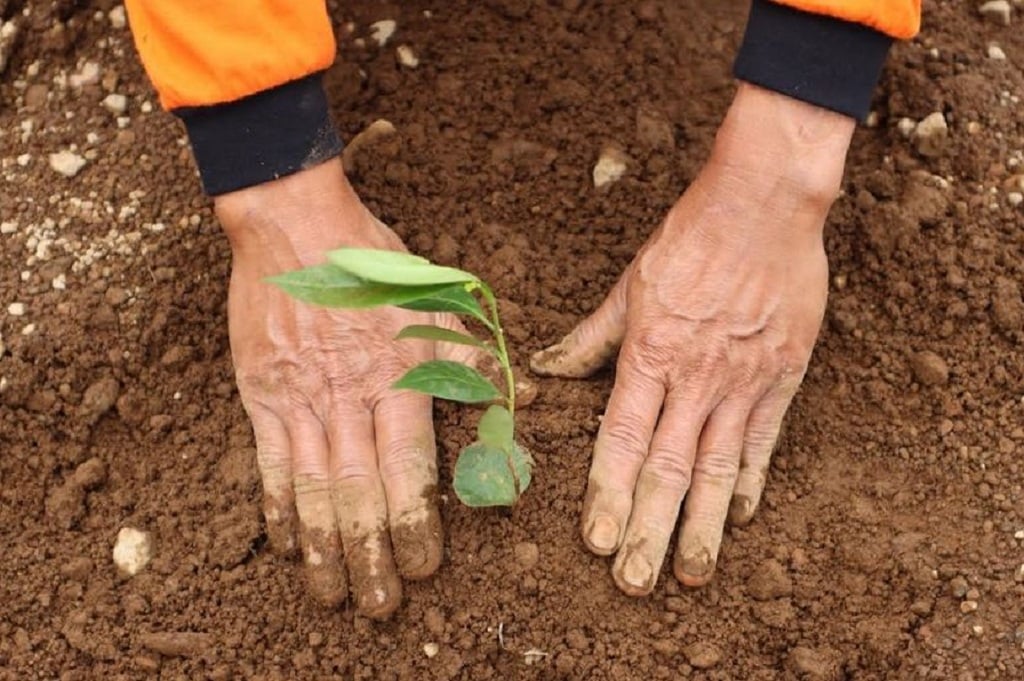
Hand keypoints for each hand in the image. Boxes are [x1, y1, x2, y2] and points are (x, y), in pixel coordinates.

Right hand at [215, 159, 490, 617]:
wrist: (294, 223)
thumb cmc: (374, 259)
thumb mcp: (439, 298)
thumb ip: (475, 356)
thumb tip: (518, 400)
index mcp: (399, 374)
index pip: (409, 467)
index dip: (417, 522)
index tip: (424, 568)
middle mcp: (349, 395)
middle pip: (360, 492)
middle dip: (371, 554)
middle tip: (379, 606)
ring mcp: (301, 397)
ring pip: (313, 490)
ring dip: (324, 548)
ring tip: (333, 595)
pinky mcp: (262, 393)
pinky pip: (269, 462)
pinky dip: (278, 508)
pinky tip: (288, 545)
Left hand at [531, 84, 854, 594]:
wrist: (766, 203)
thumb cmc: (690, 237)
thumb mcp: (629, 283)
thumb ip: (590, 338)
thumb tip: (546, 369)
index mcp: (649, 355)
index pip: (622, 441)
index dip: (607, 494)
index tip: (596, 542)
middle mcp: (696, 379)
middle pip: (669, 470)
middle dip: (649, 531)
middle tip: (634, 583)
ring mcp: (743, 382)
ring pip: (720, 470)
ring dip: (704, 527)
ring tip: (692, 575)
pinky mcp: (783, 377)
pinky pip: (764, 442)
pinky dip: (752, 483)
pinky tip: (743, 517)